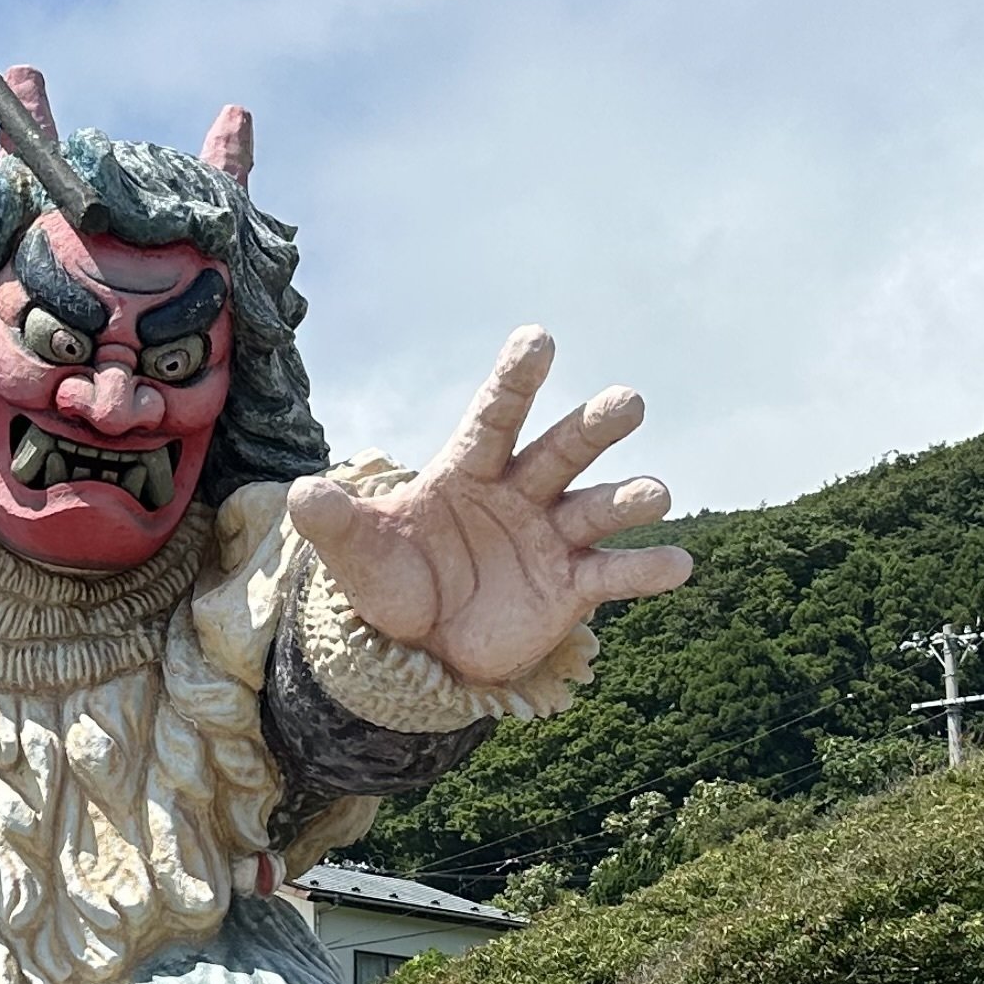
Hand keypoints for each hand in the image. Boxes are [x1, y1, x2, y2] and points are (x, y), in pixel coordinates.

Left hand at [287, 330, 691, 689]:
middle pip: (560, 451)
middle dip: (592, 428)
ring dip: (628, 499)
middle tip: (628, 401)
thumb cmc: (393, 580)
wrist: (420, 646)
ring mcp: (551, 538)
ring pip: (597, 508)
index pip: (493, 418)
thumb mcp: (355, 554)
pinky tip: (679, 565)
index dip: (515, 380)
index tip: (539, 338)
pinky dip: (646, 571)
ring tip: (654, 493)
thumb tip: (303, 493)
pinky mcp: (572, 587)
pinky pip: (612, 574)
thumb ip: (333, 521)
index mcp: (468, 470)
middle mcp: (520, 492)